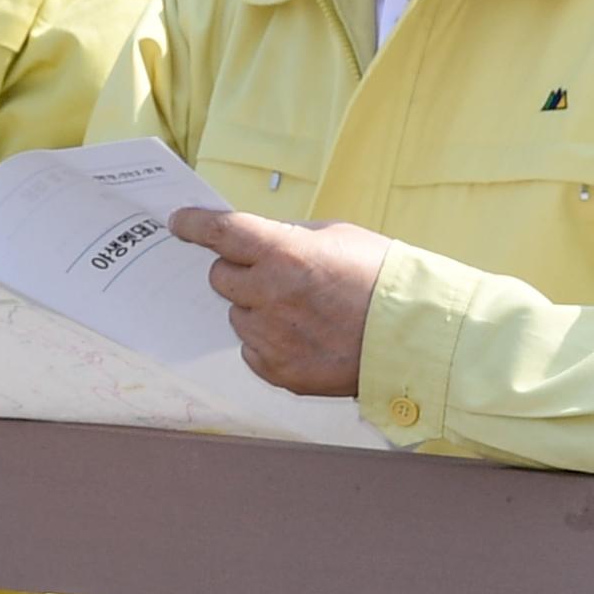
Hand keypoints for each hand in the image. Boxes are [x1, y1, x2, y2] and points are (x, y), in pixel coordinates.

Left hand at [171, 209, 388, 396]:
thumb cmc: (381, 279)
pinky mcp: (278, 371)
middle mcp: (269, 295)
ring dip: (256, 309)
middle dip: (239, 271)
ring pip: (237, 315)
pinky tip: (304, 337)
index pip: (220, 232)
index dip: (194, 224)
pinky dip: (268, 342)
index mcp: (283, 253)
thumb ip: (290, 237)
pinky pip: (252, 350)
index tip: (179, 221)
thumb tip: (258, 239)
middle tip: (274, 274)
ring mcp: (271, 338)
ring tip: (303, 312)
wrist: (414, 336)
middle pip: (220, 277)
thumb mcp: (337, 237)